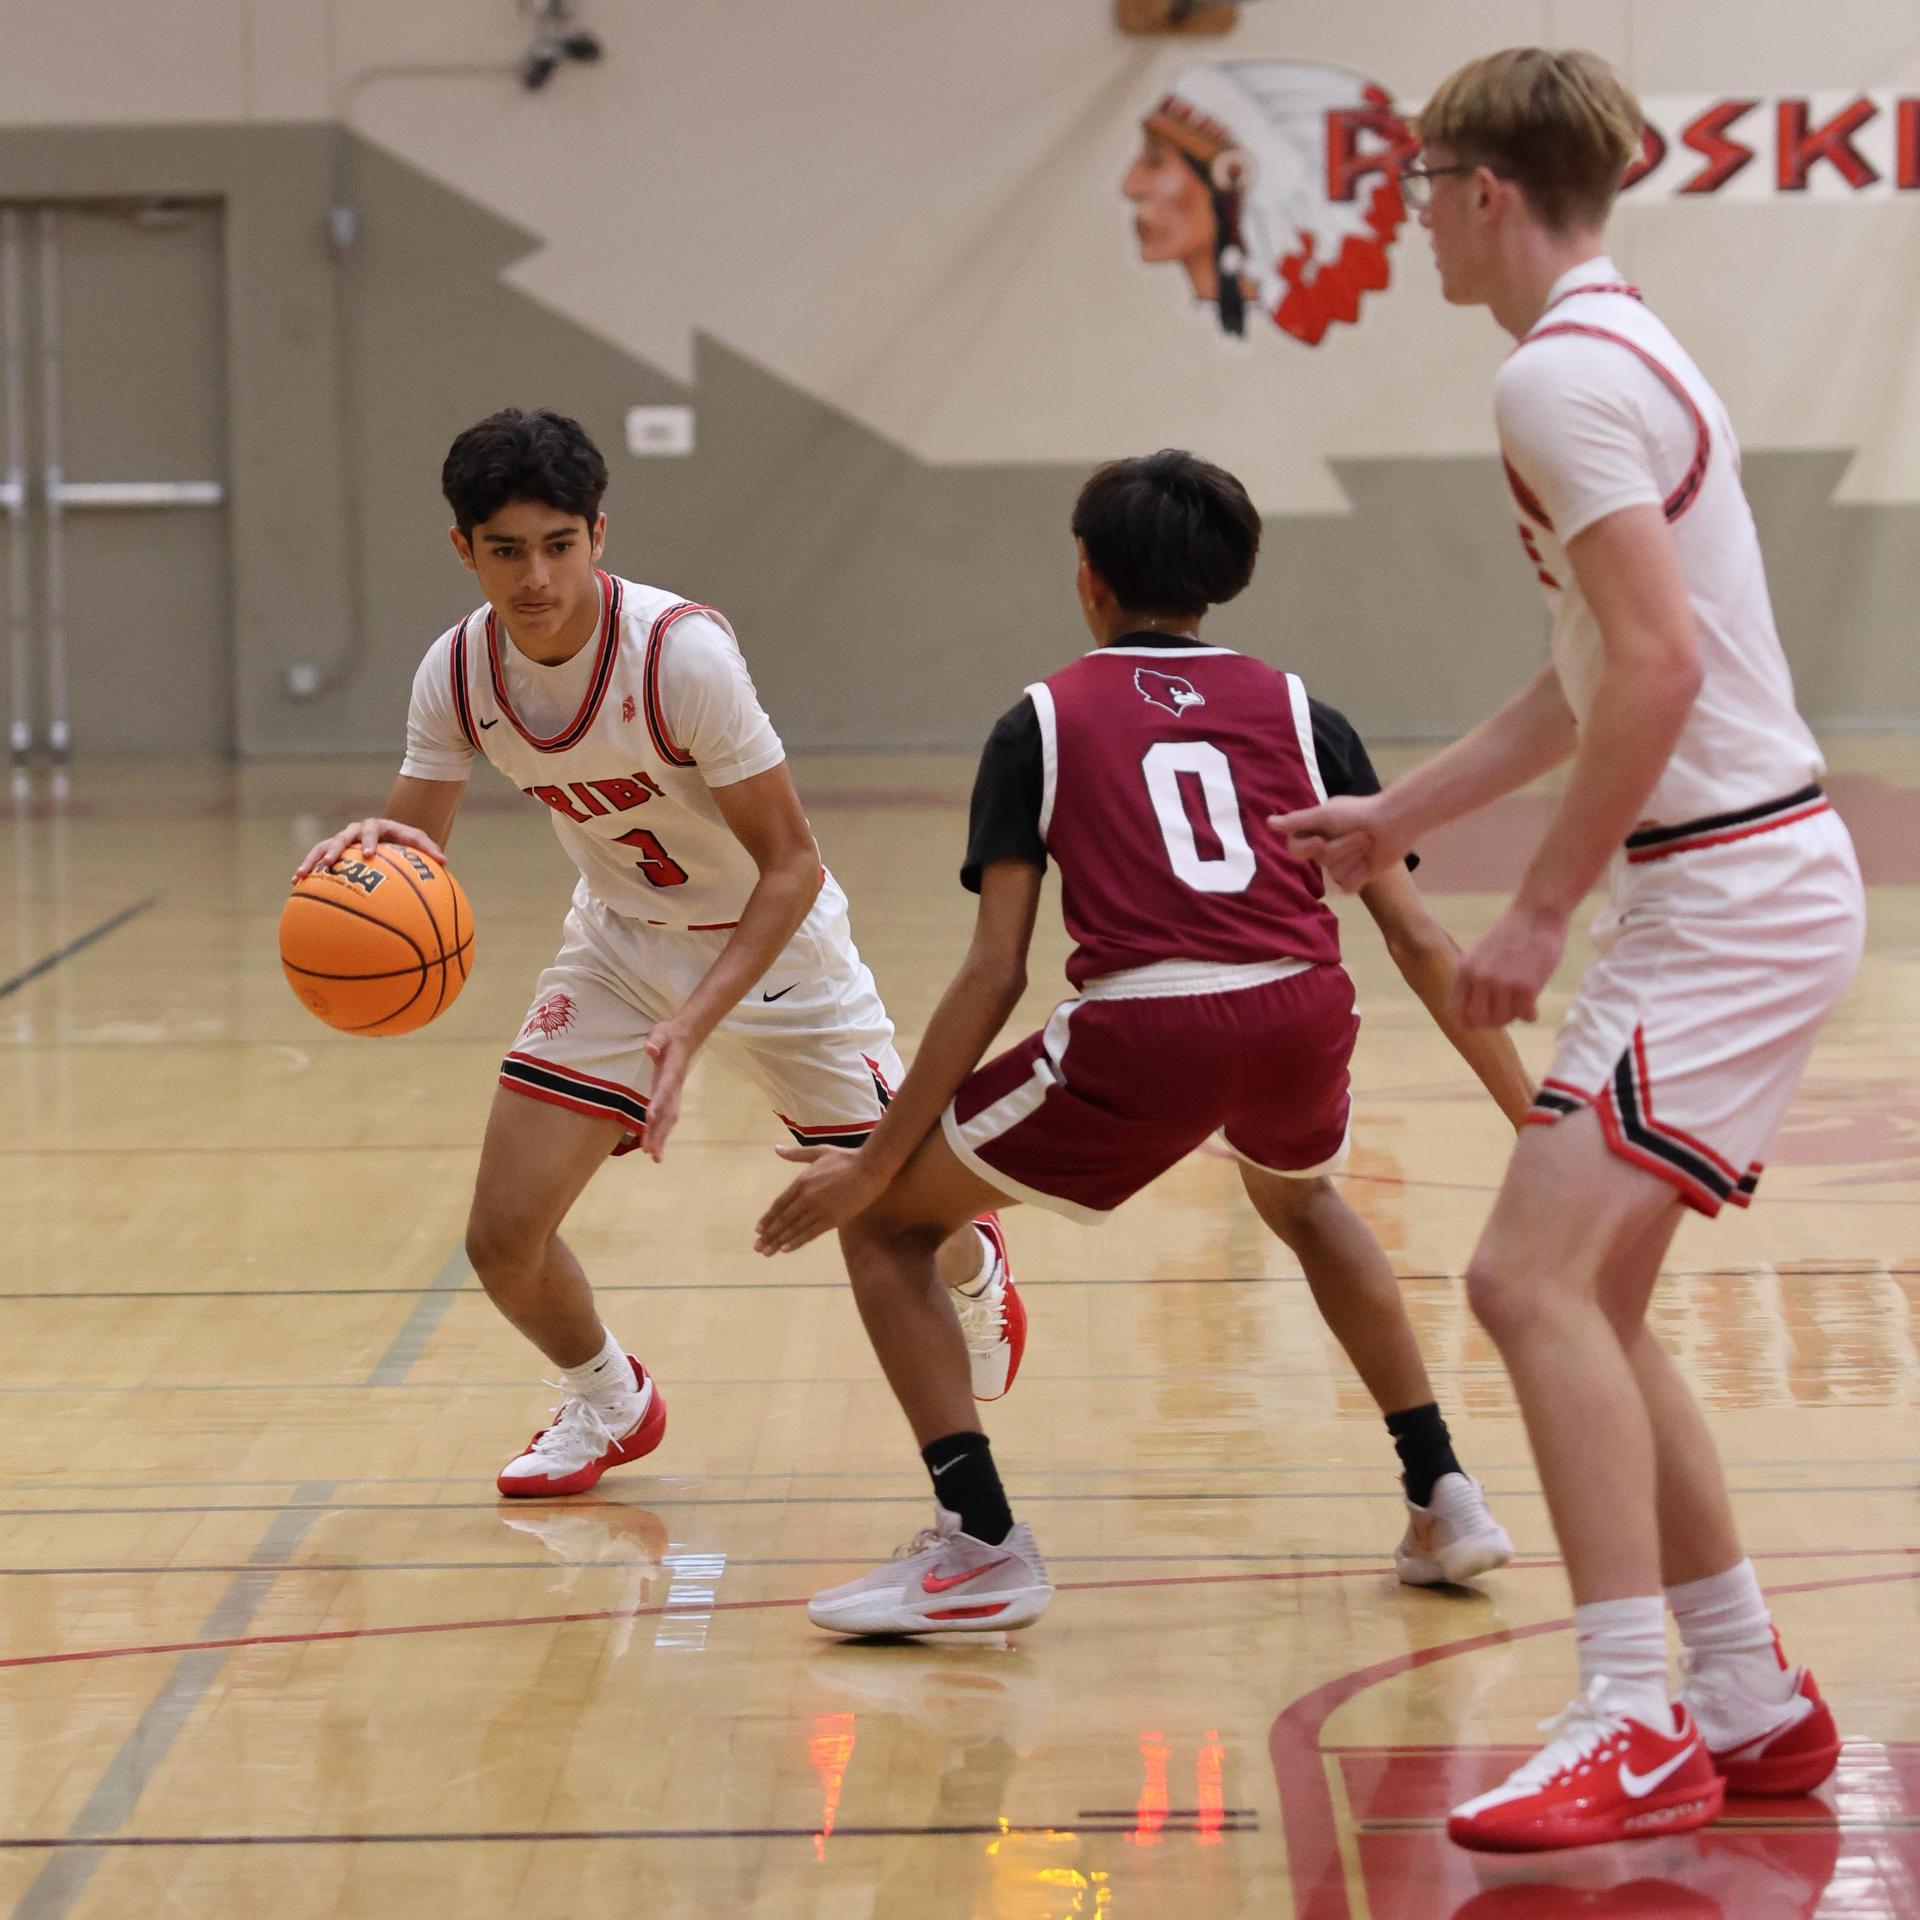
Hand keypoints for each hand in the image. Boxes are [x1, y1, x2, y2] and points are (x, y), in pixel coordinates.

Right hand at [294, 817, 444, 883]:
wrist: (390, 837)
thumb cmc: (406, 843)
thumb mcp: (418, 843)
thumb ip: (429, 850)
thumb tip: (445, 861)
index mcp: (377, 827)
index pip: (372, 830)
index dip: (369, 841)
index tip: (370, 855)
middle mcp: (356, 830)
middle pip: (343, 837)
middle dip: (336, 850)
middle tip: (330, 864)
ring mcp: (342, 840)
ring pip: (324, 846)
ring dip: (313, 859)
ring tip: (302, 875)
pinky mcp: (332, 850)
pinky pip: (316, 858)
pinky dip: (307, 868)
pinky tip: (295, 882)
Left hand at [640, 1018, 701, 1162]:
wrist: (685, 1036)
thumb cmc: (669, 1034)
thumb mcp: (661, 1032)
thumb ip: (656, 1040)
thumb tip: (650, 1048)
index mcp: (672, 1072)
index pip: (664, 1090)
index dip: (657, 1103)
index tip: (648, 1118)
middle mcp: (674, 1087)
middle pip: (668, 1113)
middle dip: (661, 1133)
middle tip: (652, 1154)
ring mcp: (673, 1093)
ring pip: (668, 1119)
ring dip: (661, 1137)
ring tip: (654, 1157)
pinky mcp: (670, 1095)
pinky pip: (666, 1116)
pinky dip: (660, 1131)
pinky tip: (652, 1144)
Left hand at [754, 1144, 887, 1253]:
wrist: (869, 1168)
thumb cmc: (846, 1158)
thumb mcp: (819, 1152)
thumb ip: (797, 1154)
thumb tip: (776, 1149)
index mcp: (801, 1182)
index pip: (779, 1204)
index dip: (768, 1218)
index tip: (758, 1229)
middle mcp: (806, 1198)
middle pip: (783, 1220)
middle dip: (769, 1235)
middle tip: (757, 1247)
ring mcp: (819, 1210)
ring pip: (794, 1229)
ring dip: (779, 1242)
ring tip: (767, 1253)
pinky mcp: (832, 1219)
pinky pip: (811, 1233)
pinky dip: (797, 1241)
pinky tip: (786, 1249)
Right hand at [1267, 793, 1405, 892]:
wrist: (1396, 822)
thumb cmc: (1359, 813)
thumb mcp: (1324, 814)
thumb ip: (1296, 821)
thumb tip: (1268, 823)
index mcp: (1315, 832)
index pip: (1295, 848)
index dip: (1306, 848)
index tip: (1321, 840)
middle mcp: (1326, 848)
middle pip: (1319, 860)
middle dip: (1341, 847)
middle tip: (1359, 834)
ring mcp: (1342, 864)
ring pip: (1335, 873)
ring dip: (1354, 857)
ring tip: (1368, 842)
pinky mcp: (1357, 877)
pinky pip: (1349, 885)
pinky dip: (1361, 873)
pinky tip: (1370, 861)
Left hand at [1450, 903, 1567, 1027]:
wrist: (1537, 914)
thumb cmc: (1512, 935)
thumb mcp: (1480, 955)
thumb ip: (1473, 980)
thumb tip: (1469, 1014)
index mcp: (1465, 971)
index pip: (1454, 1012)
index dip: (1467, 1022)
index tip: (1481, 1021)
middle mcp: (1480, 979)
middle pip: (1479, 1020)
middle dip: (1493, 1021)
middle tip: (1506, 1012)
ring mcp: (1502, 983)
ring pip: (1503, 1020)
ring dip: (1514, 1016)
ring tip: (1521, 1002)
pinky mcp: (1526, 987)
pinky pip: (1525, 1016)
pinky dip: (1531, 1015)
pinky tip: (1534, 1006)